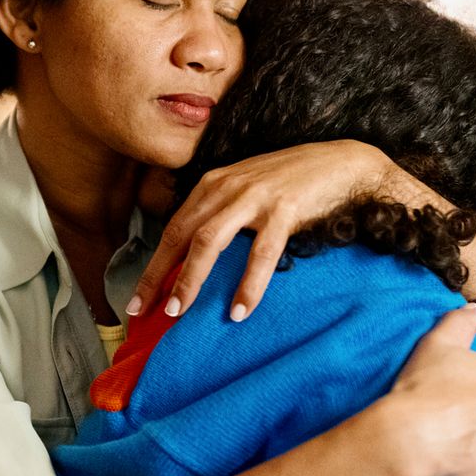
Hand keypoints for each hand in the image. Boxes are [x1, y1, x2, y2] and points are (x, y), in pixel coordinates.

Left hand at [130, 140, 397, 322]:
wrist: (339, 163)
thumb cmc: (291, 183)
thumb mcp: (245, 192)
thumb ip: (219, 216)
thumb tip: (193, 259)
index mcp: (212, 185)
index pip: (172, 229)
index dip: (152, 266)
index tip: (136, 299)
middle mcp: (226, 187)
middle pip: (180, 236)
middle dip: (157, 276)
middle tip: (143, 311)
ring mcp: (253, 197)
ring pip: (209, 241)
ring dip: (190, 279)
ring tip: (178, 312)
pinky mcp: (283, 209)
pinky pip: (261, 252)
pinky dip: (248, 284)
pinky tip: (240, 309)